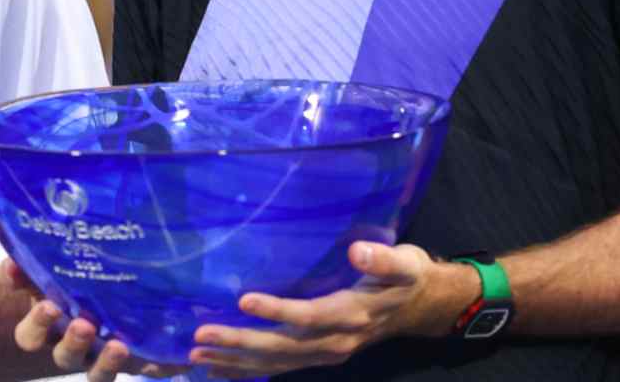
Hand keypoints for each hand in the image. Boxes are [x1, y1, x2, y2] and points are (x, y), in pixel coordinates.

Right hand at [5, 259, 188, 381]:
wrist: (90, 302)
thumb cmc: (58, 287)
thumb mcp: (39, 276)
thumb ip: (25, 272)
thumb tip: (13, 264)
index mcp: (45, 329)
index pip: (31, 336)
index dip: (37, 325)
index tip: (49, 306)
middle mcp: (71, 348)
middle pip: (66, 357)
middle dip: (74, 343)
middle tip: (84, 326)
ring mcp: (101, 357)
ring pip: (99, 372)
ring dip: (108, 362)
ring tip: (119, 347)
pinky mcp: (132, 361)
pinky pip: (145, 369)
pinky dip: (161, 366)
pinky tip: (177, 358)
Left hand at [186, 242, 475, 377]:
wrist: (423, 308)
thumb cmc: (408, 276)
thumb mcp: (405, 261)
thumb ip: (382, 257)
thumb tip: (358, 249)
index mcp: (352, 314)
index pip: (309, 316)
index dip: (277, 311)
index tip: (243, 300)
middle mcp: (335, 341)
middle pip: (282, 348)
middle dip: (240, 344)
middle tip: (200, 338)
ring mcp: (326, 353)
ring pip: (276, 363)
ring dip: (235, 362)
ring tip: (196, 357)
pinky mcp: (318, 356)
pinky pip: (279, 368)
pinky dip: (247, 371)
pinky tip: (218, 370)